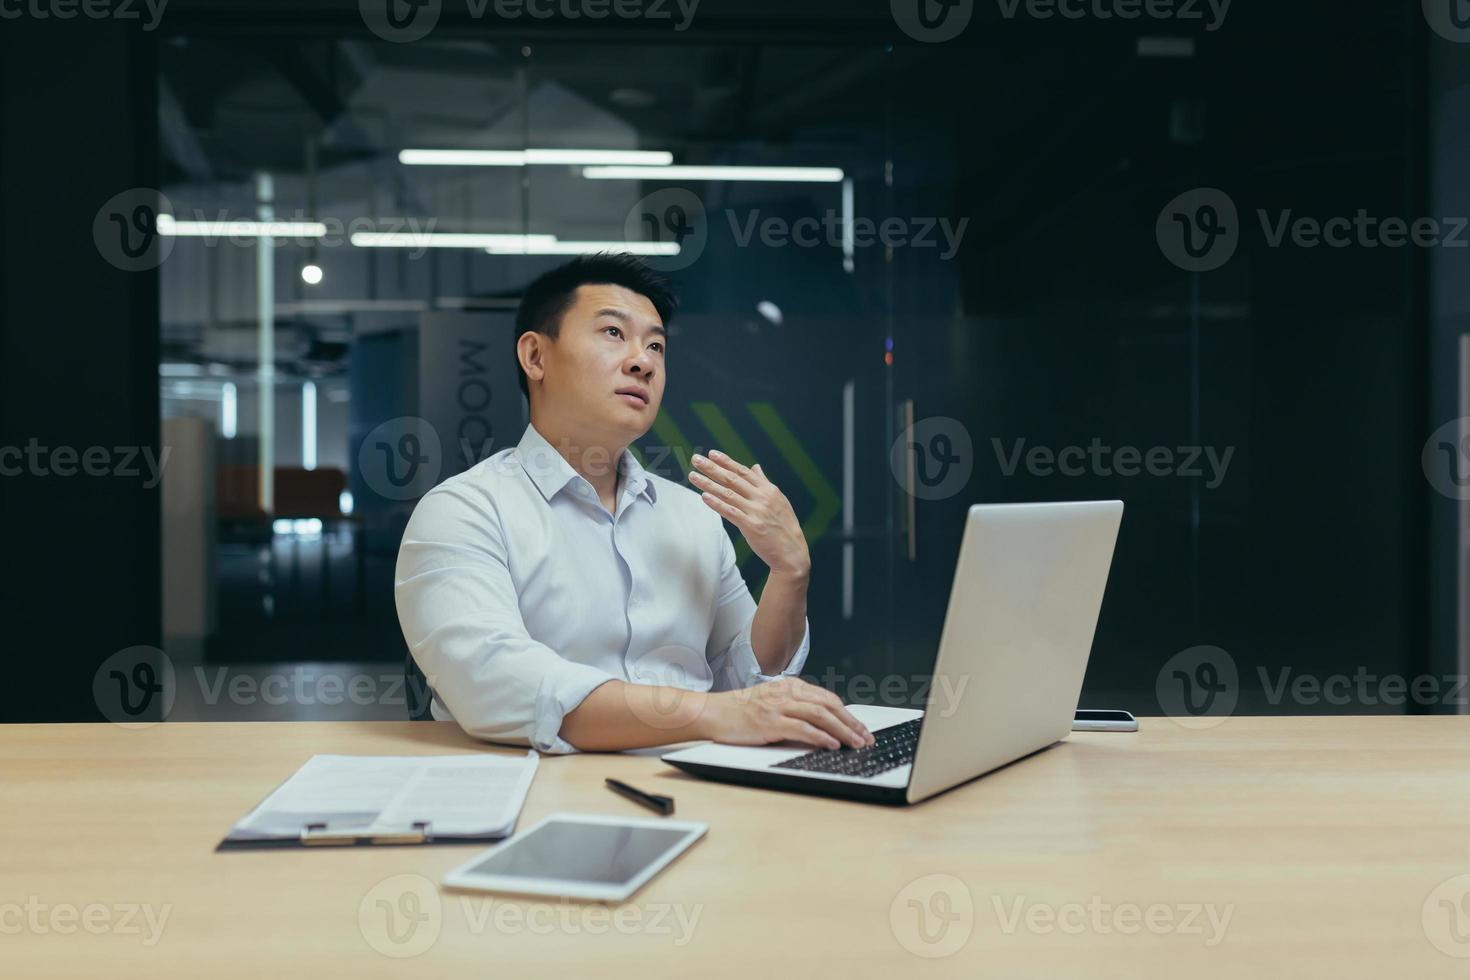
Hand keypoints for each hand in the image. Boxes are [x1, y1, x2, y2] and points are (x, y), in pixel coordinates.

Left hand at [688, 450, 810, 576]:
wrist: (792, 552)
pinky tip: (704, 496)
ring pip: (728, 493)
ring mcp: (757, 511)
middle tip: (696, 459)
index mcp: (769, 490)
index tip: (711, 454)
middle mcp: (762, 497)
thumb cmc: (784, 527)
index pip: (743, 471)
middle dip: (712, 468)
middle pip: (732, 479)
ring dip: (708, 483)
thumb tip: (755, 467)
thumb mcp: (779, 500)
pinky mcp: (752, 526)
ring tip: (693, 476)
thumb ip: (764, 483)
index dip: (726, 462)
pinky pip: (730, 512)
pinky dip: (716, 504)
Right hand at [701, 677, 874, 749]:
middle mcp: (787, 693)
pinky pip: (802, 728)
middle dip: (851, 723)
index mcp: (789, 686)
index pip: (827, 698)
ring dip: (842, 730)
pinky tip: (831, 744)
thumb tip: (821, 724)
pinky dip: (820, 736)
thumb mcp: (771, 702)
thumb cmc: (739, 711)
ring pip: (820, 715)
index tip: (860, 728)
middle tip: (866, 738)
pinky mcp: (770, 722)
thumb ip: (793, 707)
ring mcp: (778, 706)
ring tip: (855, 743)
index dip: (847, 714)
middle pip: (828, 705)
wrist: (712, 712)